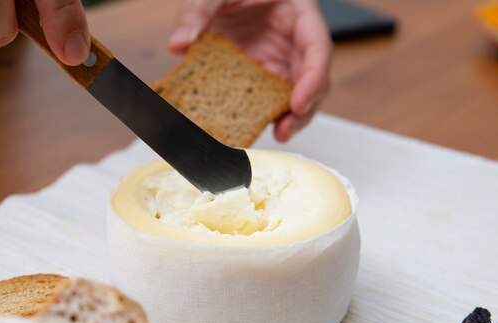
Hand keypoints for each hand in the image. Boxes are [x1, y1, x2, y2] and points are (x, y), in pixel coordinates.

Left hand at [169, 0, 331, 141]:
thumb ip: (197, 11)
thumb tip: (179, 43)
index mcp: (298, 14)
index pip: (318, 48)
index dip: (312, 79)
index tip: (297, 104)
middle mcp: (294, 41)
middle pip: (313, 79)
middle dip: (303, 109)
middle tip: (284, 130)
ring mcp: (280, 59)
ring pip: (295, 93)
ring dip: (288, 117)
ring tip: (278, 135)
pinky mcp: (263, 72)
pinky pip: (268, 96)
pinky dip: (263, 112)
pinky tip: (252, 125)